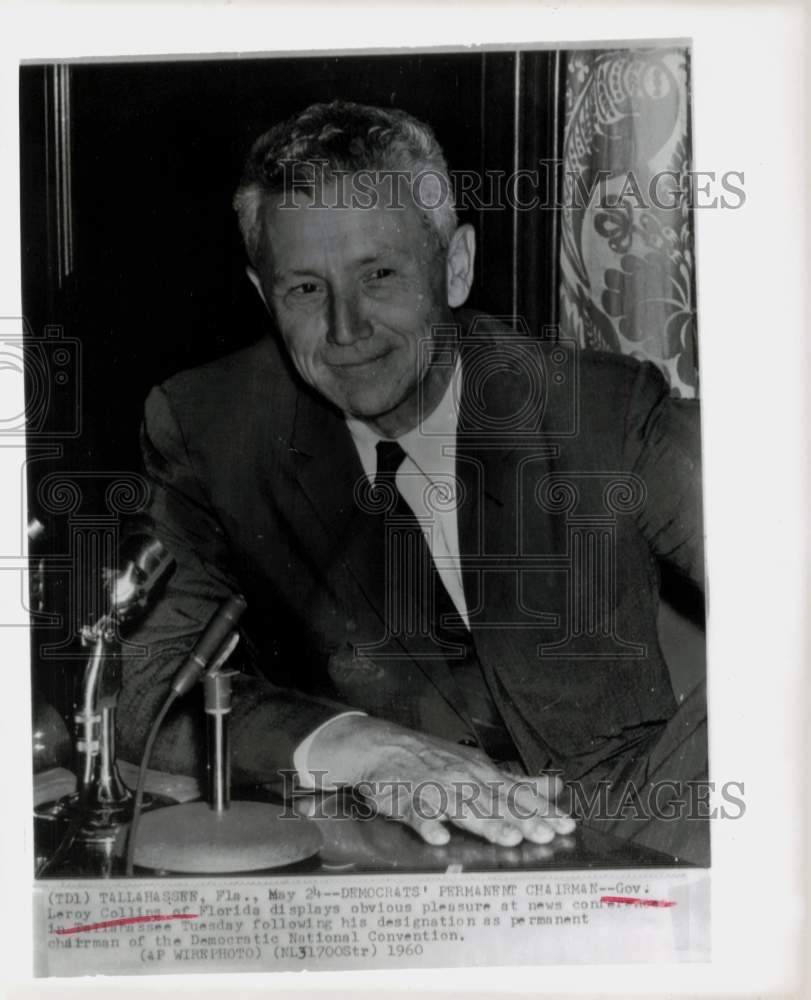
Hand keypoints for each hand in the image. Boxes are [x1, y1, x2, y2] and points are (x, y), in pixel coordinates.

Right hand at [307, 715, 574, 846]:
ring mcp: (435, 790)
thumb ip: (516, 783)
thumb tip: (555, 787)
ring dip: (486, 822)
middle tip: (546, 835)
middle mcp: (463, 780)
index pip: (517, 795)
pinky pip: (418, 813)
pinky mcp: (406, 800)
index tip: (567, 825)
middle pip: (496, 803)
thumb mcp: (478, 765)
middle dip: (522, 819)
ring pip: (464, 808)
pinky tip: (439, 837)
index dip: (542, 811)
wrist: (381, 746)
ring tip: (508, 837)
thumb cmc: (433, 760)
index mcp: (481, 774)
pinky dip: (428, 824)